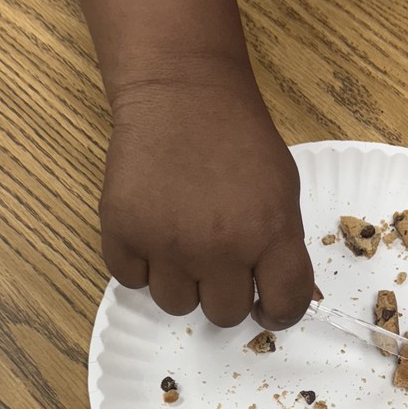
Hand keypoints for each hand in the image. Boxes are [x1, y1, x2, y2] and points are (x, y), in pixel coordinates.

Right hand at [99, 68, 313, 327]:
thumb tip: (279, 292)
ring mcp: (167, 243)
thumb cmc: (239, 137)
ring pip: (176, 305)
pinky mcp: (122, 232)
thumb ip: (282, 242)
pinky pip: (130, 280)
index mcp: (271, 232)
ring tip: (182, 241)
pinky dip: (140, 264)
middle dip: (226, 293)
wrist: (182, 93)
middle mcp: (221, 246)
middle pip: (225, 314)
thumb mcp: (283, 187)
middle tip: (219, 260)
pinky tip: (152, 231)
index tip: (267, 306)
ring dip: (181, 282)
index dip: (278, 312)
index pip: (285, 305)